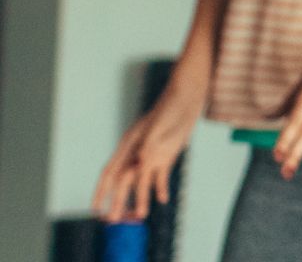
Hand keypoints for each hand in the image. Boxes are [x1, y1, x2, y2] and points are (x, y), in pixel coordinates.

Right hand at [94, 91, 199, 221]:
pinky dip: (160, 188)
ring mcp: (151, 156)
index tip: (95, 208)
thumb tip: (142, 160)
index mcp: (129, 145)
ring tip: (139, 217)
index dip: (101, 191)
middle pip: (124, 182)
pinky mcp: (165, 157)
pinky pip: (160, 176)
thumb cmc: (170, 108)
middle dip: (117, 202)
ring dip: (139, 199)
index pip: (110, 172)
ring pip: (141, 182)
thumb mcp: (160, 124)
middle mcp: (137, 153)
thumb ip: (151, 143)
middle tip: (113, 221)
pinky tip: (161, 200)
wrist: (186, 99)